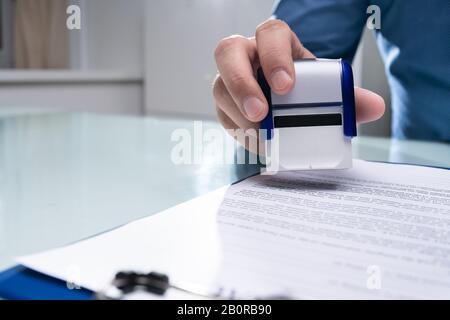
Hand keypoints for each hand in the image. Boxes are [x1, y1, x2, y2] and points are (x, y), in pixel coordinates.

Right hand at [213, 19, 384, 151]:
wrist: (284, 103)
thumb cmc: (302, 89)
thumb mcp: (323, 88)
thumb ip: (347, 96)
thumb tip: (374, 107)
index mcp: (276, 43)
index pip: (269, 34)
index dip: (274, 56)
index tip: (286, 86)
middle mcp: (248, 55)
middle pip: (228, 52)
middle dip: (241, 82)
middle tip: (261, 113)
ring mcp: (231, 79)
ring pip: (219, 86)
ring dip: (237, 112)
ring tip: (259, 134)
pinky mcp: (225, 104)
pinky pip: (222, 114)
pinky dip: (239, 131)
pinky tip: (257, 143)